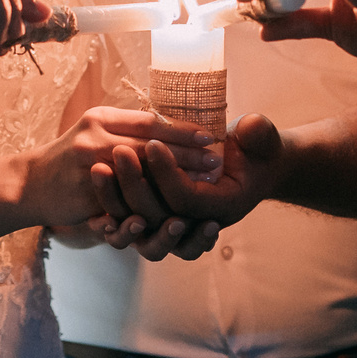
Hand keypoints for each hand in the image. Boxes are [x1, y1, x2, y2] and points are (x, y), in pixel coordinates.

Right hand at [22, 107, 217, 229]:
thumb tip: (165, 127)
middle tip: (217, 159)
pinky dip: (155, 202)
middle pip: (152, 143)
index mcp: (100, 118)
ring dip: (177, 177)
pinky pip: (127, 200)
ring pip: (144, 171)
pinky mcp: (89, 194)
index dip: (181, 129)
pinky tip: (175, 208)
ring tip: (205, 183)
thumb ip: (123, 129)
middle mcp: (96, 137)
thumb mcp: (91, 132)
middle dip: (187, 152)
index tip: (208, 135)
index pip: (149, 121)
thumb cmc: (66, 159)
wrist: (29, 185)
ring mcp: (91, 166)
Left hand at [90, 113, 286, 258]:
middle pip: (157, 215)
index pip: (185, 198)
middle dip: (135, 183)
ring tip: (99, 170)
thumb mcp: (262, 140)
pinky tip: (94, 194)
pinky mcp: (160, 222)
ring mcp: (177, 228)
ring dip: (117, 201)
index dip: (167, 172)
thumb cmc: (256, 151)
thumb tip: (252, 128)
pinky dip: (111, 218)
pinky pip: (129, 229)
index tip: (152, 142)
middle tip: (119, 151)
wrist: (252, 167)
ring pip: (139, 229)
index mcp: (223, 207)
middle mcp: (197, 225)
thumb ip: (259, 134)